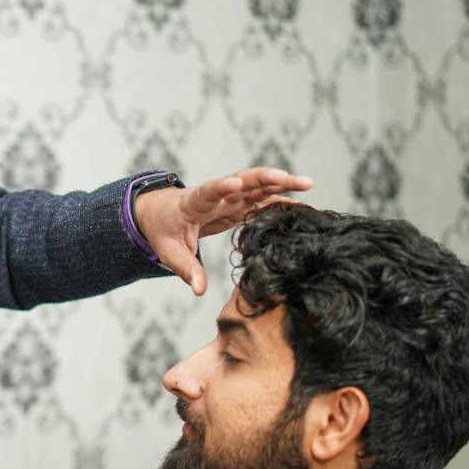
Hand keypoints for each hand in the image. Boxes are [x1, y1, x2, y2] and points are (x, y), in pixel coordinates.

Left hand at [134, 167, 313, 294]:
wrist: (161, 213)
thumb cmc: (164, 230)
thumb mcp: (168, 251)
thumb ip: (186, 268)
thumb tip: (199, 290)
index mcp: (194, 203)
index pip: (209, 192)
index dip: (221, 187)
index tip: (234, 184)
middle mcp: (216, 195)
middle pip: (242, 181)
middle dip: (264, 178)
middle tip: (288, 178)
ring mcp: (230, 198)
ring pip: (257, 186)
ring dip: (281, 183)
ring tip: (307, 183)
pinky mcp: (238, 204)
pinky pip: (262, 200)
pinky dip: (282, 200)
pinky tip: (305, 204)